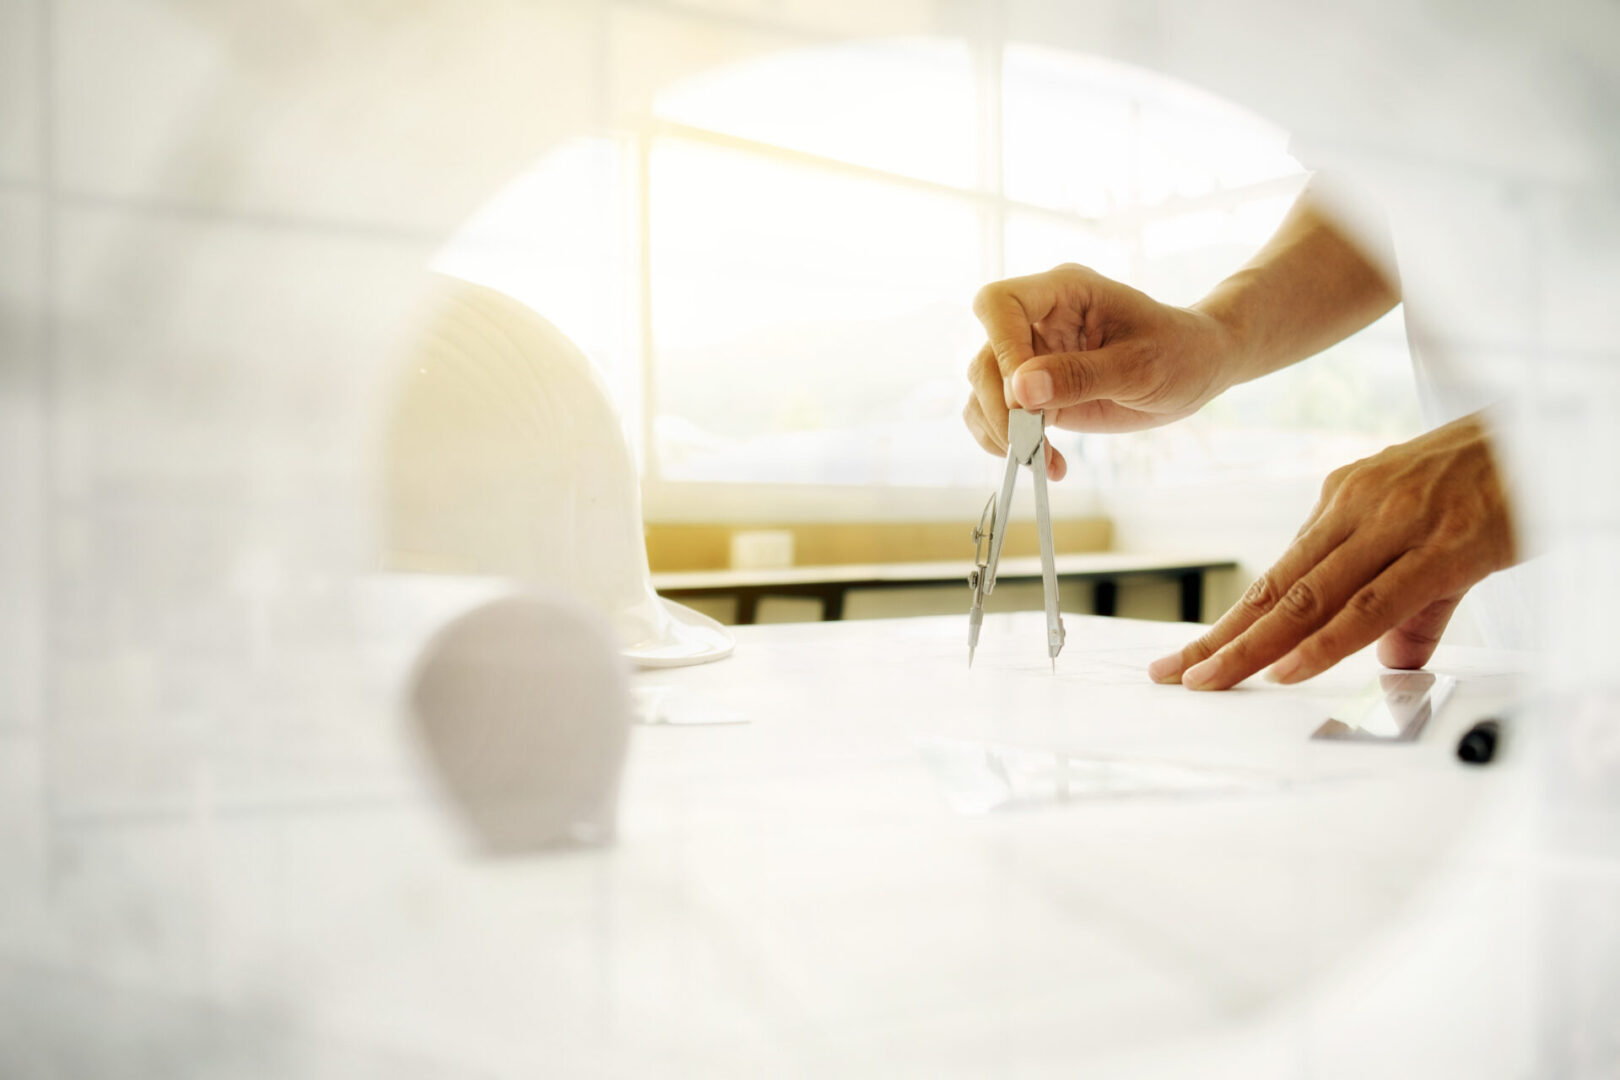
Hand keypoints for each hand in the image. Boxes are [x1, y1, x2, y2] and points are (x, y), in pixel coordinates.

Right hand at [963, 263, 1237, 479]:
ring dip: (1002, 432)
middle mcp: (1038, 321)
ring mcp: (1032, 357)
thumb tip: (1019, 391)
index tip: (1024, 396)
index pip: (1000, 304)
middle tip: (1030, 444)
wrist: (1197, 368)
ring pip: (983, 390)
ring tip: (1042, 460)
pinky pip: (997, 416)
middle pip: (985, 356)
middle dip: (999, 407)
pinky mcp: (1035, 392)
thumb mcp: (1139, 366)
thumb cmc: (1179, 352)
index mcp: (1063, 293)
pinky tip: (1047, 461)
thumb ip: (1080, 376)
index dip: (1000, 347)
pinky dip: (1009, 444)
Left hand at [1147, 412, 1517, 689]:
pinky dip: (1325, 639)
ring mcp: (1396, 524)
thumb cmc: (1495, 481)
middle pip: (1276, 589)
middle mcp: (1357, 508)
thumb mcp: (1435, 539)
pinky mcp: (1443, 546)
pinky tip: (1290, 666)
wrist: (1556, 433)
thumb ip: (1409, 609)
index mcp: (1346, 503)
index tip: (1190, 656)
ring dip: (1253, 645)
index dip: (1230, 622)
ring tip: (1212, 679)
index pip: (1277, 576)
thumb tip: (1385, 659)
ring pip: (1308, 597)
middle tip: (1174, 676)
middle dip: (1220, 639)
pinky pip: (1371, 601)